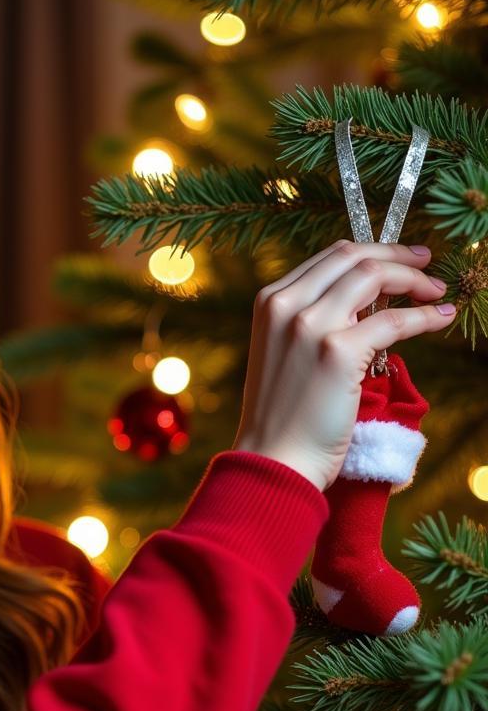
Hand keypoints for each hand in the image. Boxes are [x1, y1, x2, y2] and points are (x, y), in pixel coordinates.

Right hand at [231, 240, 450, 491]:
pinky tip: (440, 317)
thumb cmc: (281, 415)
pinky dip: (424, 315)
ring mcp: (309, 325)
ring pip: (374, 276)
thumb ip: (309, 320)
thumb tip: (364, 301)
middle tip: (427, 264)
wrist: (272, 458)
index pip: (329, 257)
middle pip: (353, 257)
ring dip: (414, 279)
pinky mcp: (337, 351)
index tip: (400, 259)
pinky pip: (394, 320)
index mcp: (269, 302)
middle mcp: (285, 305)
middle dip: (398, 255)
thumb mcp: (283, 352)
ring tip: (436, 291)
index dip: (373, 252)